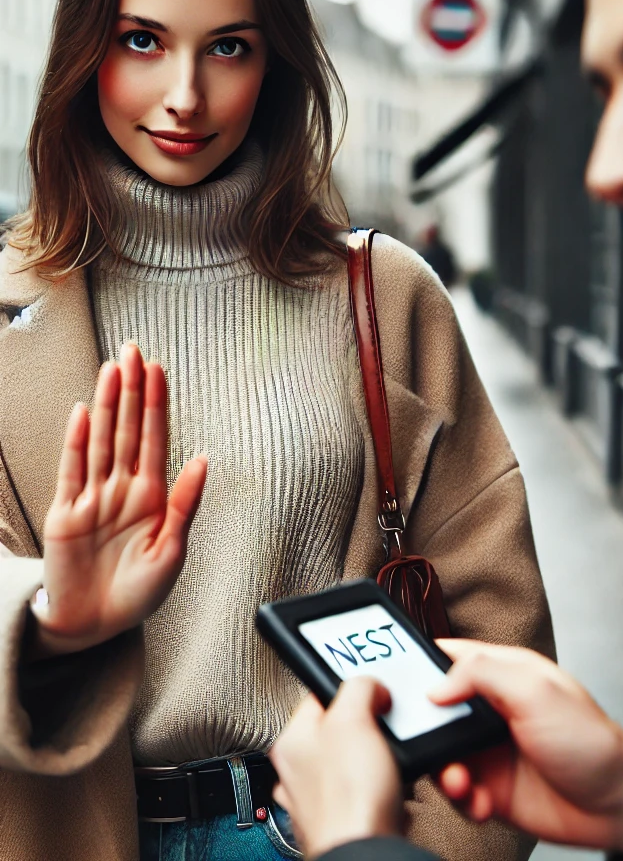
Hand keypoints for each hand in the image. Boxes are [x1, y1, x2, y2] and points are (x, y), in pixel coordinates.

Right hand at [34, 343, 206, 655]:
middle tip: (134, 350)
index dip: (156, 403)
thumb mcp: (172, 550)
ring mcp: (93, 497)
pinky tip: (82, 413)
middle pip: (127, 428)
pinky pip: (72, 470)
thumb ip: (185, 504)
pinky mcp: (66, 513)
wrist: (96, 625)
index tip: (159, 369)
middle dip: (131, 390)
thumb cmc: (140, 591)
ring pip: (101, 440)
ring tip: (112, 369)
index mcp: (152, 495)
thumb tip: (204, 459)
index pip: (155, 438)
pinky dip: (77, 442)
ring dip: (106, 405)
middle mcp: (122, 488)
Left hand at [270, 681, 401, 857]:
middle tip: (385, 726)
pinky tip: (393, 785)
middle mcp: (299, 771)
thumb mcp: (353, 719)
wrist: (365, 852)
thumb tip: (369, 684)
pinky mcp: (346, 816)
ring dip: (382, 755)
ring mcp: (322, 797)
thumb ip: (358, 688)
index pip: (319, 695)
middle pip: (342, 726)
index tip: (374, 691)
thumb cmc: (349, 797)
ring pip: (358, 757)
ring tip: (392, 760)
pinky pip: (370, 786)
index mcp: (291, 742)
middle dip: (371, 724)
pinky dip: (386, 783)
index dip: (352, 688)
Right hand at [430, 640, 622, 856]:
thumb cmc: (589, 740)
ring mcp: (490, 749)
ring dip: (444, 771)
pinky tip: (480, 802)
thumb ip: (483, 674)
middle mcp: (492, 709)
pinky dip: (462, 800)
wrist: (614, 805)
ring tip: (461, 781)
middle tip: (429, 743)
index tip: (395, 680)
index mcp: (503, 673)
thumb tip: (436, 685)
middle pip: (435, 710)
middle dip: (424, 730)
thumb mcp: (536, 691)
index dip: (420, 663)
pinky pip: (457, 793)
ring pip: (441, 754)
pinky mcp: (491, 788)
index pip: (451, 656)